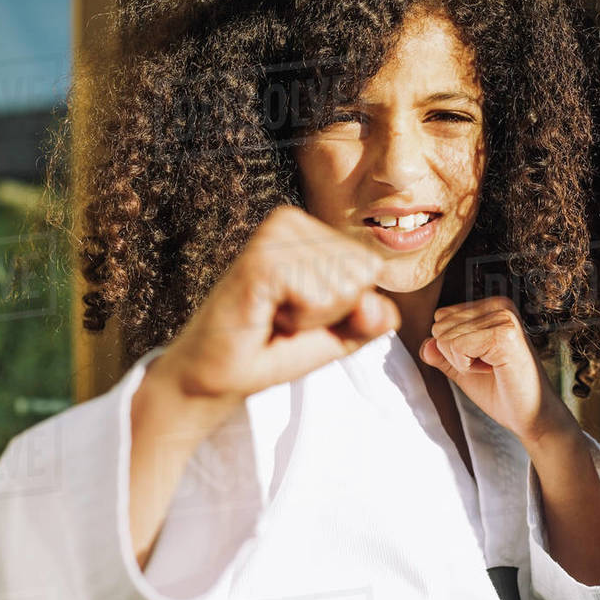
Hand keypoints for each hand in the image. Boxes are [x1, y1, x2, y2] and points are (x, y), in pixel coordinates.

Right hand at [149, 206, 399, 413]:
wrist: (216, 378)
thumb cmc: (271, 349)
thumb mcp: (337, 335)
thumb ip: (369, 319)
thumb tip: (384, 310)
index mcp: (308, 229)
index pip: (372, 268)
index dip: (346, 307)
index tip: (300, 313)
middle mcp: (291, 221)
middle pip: (363, 274)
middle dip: (331, 312)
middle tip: (283, 318)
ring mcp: (274, 236)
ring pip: (344, 285)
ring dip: (312, 318)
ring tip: (272, 316)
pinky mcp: (261, 259)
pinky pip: (318, 295)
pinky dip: (300, 320)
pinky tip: (266, 315)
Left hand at [419, 296, 579, 451]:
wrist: (533, 416)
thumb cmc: (504, 392)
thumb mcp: (464, 369)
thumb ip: (442, 354)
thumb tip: (425, 344)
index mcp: (491, 307)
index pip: (440, 319)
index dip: (453, 349)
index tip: (482, 361)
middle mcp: (498, 305)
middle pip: (439, 327)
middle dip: (456, 355)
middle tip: (489, 366)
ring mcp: (503, 317)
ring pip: (445, 337)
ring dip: (464, 362)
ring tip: (494, 368)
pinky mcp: (504, 334)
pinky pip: (457, 347)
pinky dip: (469, 366)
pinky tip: (495, 369)